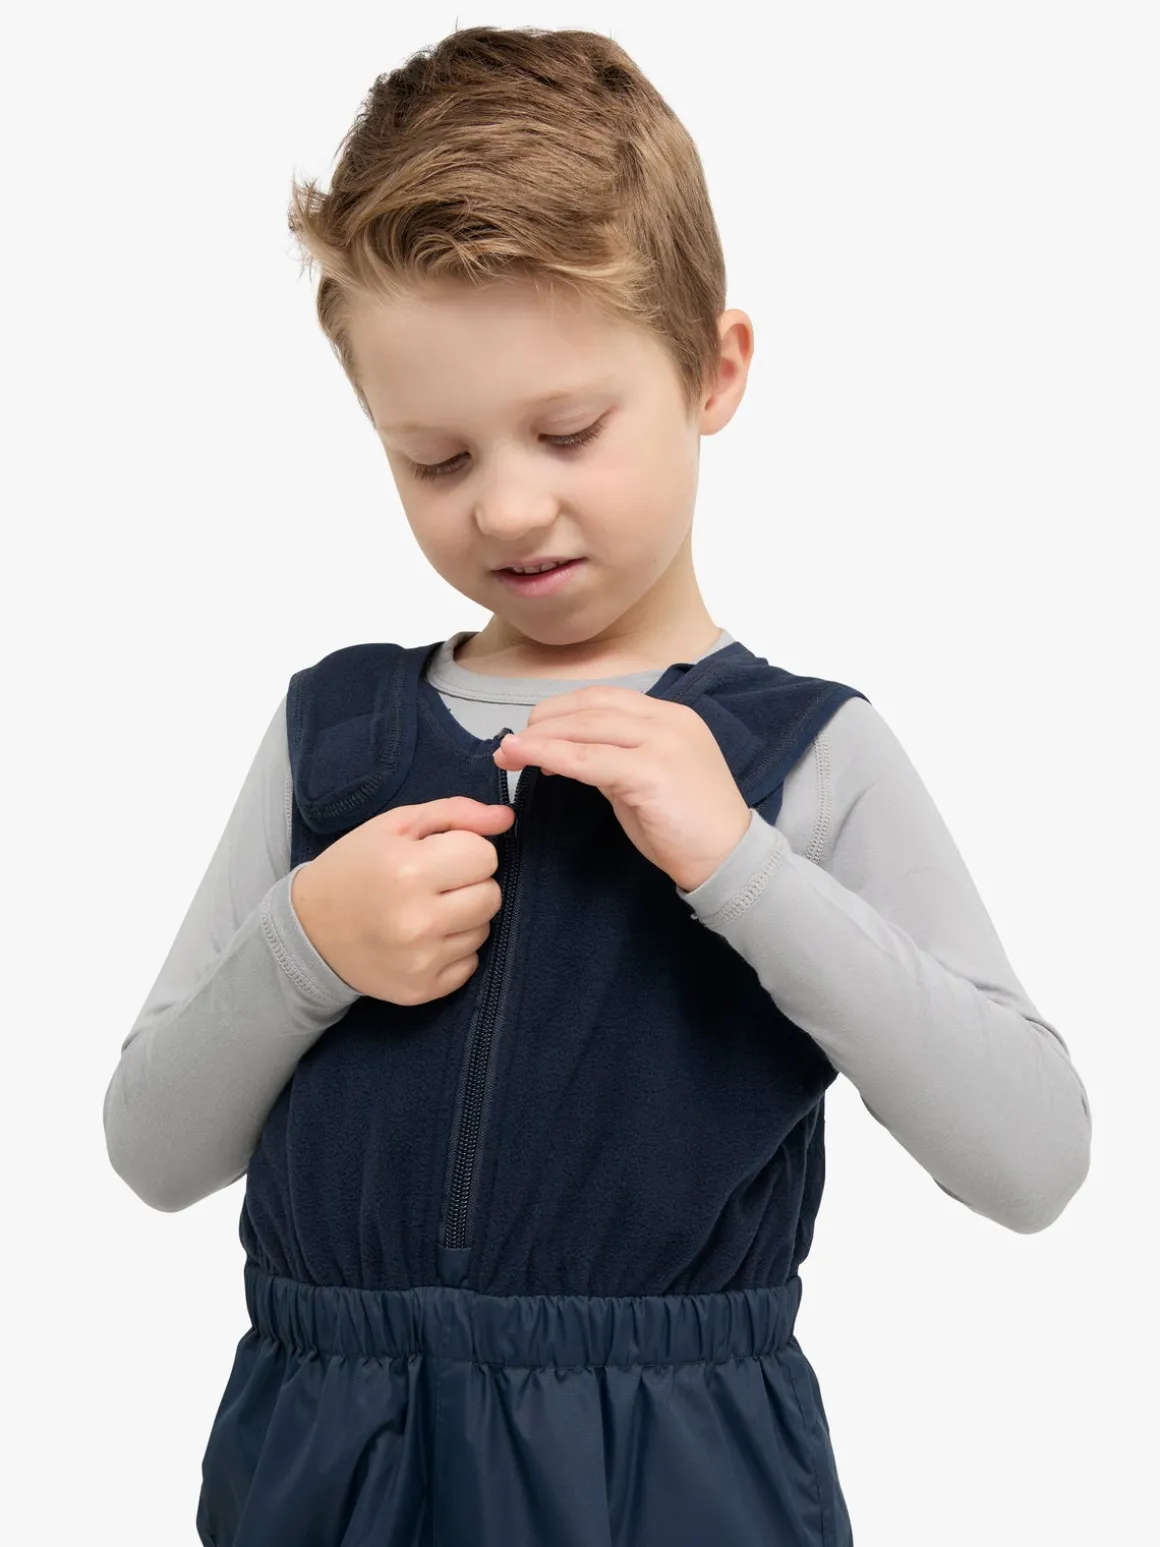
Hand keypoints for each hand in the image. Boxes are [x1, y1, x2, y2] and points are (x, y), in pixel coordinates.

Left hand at [492, 685, 751, 891]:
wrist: (730, 860)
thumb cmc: (688, 827)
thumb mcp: (648, 780)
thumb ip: (614, 760)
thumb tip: (566, 752)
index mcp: (671, 717)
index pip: (605, 699)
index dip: (562, 710)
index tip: (532, 730)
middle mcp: (668, 721)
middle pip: (592, 706)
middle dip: (544, 721)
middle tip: (511, 743)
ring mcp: (663, 743)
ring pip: (587, 727)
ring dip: (541, 737)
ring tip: (509, 751)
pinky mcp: (652, 772)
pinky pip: (590, 759)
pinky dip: (553, 756)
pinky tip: (530, 760)